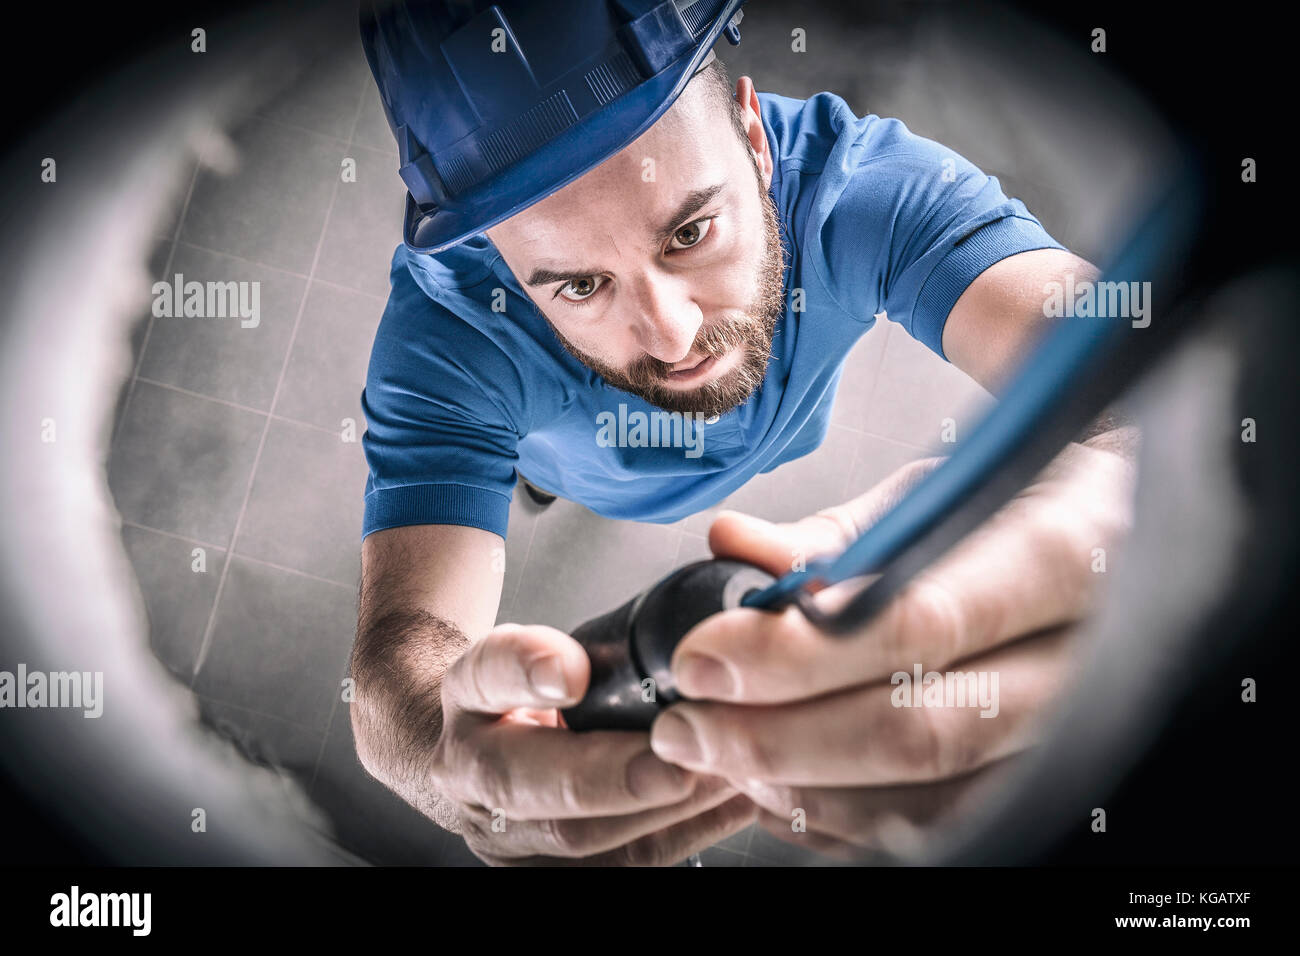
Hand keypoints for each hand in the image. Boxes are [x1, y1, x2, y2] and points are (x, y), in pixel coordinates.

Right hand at [432, 623, 755, 864]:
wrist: (480, 754)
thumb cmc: (531, 695)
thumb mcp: (543, 649)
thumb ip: (594, 639)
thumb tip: (695, 621)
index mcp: (468, 694)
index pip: (485, 674)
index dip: (526, 670)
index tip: (574, 671)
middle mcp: (468, 769)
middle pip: (520, 781)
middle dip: (605, 776)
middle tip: (674, 761)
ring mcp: (500, 831)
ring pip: (574, 839)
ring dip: (660, 811)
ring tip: (724, 775)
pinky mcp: (542, 870)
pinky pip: (619, 864)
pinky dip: (682, 834)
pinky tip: (730, 804)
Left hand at [648, 434, 1136, 860]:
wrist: (1122, 544)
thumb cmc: (1026, 504)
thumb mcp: (940, 488)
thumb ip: (834, 533)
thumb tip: (733, 547)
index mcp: (1065, 548)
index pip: (918, 620)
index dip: (795, 651)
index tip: (703, 655)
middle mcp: (1087, 651)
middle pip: (919, 728)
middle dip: (779, 737)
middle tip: (689, 726)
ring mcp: (1077, 727)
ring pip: (930, 795)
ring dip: (804, 787)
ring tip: (718, 754)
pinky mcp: (1049, 774)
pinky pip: (946, 823)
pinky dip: (850, 816)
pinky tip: (787, 786)